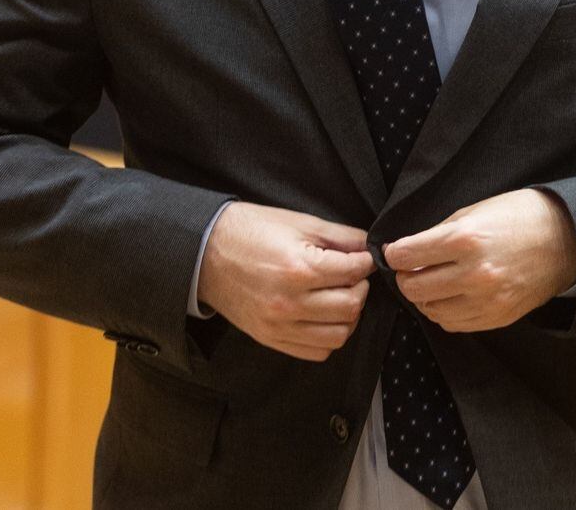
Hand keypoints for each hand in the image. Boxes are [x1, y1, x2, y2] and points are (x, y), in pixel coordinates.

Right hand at [197, 202, 374, 361]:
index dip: (366, 262)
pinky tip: (323, 316)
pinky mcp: (271, 339)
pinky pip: (317, 352)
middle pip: (351, 307)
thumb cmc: (251, 232)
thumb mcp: (298, 222)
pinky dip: (328, 337)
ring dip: (348, 316)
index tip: (364, 258)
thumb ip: (340, 236)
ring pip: (339, 335)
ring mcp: (279, 326)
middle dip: (361, 288)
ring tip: (339, 296)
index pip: (354, 272)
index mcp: (298, 268)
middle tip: (353, 276)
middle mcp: (290, 302)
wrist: (206, 253)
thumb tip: (368, 246)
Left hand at [383, 189, 575, 332]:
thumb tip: (406, 249)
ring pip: (431, 310)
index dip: (394, 254)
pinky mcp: (498, 317)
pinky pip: (454, 324)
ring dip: (424, 297)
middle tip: (409, 269)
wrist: (567, 238)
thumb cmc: (520, 216)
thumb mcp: (475, 211)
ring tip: (430, 283)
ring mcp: (487, 299)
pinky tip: (450, 297)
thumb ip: (438, 232)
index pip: (407, 255)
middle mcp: (474, 273)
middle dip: (405, 277)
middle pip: (414, 287)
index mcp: (465, 239)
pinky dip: (444, 312)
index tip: (395, 252)